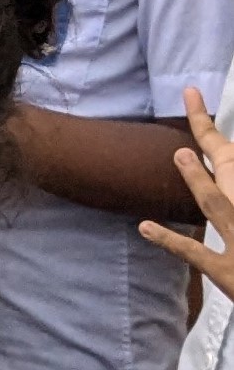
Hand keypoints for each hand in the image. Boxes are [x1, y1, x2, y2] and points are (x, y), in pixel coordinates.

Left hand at [141, 90, 233, 296]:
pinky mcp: (226, 273)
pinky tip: (143, 225)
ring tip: (181, 154)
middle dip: (212, 139)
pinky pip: (196, 253)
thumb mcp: (230, 217)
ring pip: (219, 205)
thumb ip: (218, 187)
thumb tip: (204, 162)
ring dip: (200, 180)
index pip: (228, 154)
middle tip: (192, 100)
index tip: (192, 96)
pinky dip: (170, 239)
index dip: (207, 125)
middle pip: (230, 169)